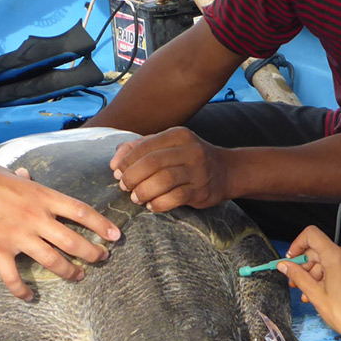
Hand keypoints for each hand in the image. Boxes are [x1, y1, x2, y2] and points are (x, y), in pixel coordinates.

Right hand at [0, 159, 120, 299]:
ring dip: (69, 271)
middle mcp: (34, 218)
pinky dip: (22, 290)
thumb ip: (24, 179)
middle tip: (101, 258)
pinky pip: (13, 277)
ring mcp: (17, 236)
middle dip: (92, 252)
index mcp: (41, 196)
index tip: (115, 235)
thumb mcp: (9, 172)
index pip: (80, 211)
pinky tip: (30, 297)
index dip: (101, 225)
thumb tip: (28, 175)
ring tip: (79, 276)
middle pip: (72, 241)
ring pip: (52, 260)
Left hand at [109, 127, 230, 211]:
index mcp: (177, 135)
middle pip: (152, 163)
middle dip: (133, 177)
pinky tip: (152, 205)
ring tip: (136, 197)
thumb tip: (115, 163)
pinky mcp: (201, 190)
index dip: (126, 161)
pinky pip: (175, 198)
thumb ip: (139, 148)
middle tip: (125, 186)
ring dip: (144, 191)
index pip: (145, 146)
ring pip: (163, 180)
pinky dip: (159, 203)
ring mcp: (197, 171)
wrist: (225, 171)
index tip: (118, 172)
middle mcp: (189, 150)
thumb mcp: (166, 145)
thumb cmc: (187, 158)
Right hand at [278, 226, 340, 340]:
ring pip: (326, 259)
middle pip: (318, 249)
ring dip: (314, 274)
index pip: (311, 235)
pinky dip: (326, 275)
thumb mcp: (316, 295)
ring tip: (307, 294)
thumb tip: (283, 265)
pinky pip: (337, 265)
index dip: (297, 245)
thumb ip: (298, 276)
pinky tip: (319, 292)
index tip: (290, 260)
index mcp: (337, 257)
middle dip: (304, 265)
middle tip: (294, 282)